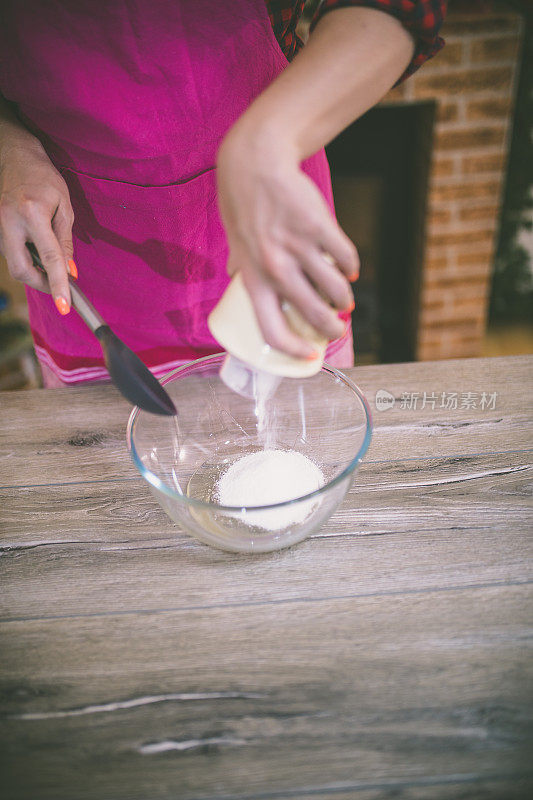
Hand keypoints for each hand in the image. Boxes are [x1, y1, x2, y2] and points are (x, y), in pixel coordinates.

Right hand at [0, 140, 75, 313]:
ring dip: (34, 269)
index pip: (49, 258)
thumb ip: (65, 241)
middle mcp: (9, 222)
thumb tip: (70, 272)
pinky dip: (25, 258)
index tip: (64, 306)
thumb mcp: (64, 207)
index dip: (58, 284)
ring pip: (14, 263)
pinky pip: (10, 253)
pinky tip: (35, 247)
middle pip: (21, 270)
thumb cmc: (43, 179)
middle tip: (58, 286)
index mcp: (32, 213)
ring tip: (48, 258)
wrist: (13, 156)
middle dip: (40, 284)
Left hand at [216, 127, 357, 357]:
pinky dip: (350, 266)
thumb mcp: (236, 244)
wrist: (256, 165)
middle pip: (312, 314)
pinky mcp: (318, 225)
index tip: (309, 355)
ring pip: (335, 288)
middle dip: (331, 327)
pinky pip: (345, 257)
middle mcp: (275, 267)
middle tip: (337, 328)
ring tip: (344, 299)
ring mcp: (298, 246)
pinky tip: (347, 267)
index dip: (294, 350)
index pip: (272, 329)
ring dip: (344, 298)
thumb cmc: (245, 207)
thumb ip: (241, 266)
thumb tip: (239, 284)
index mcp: (253, 279)